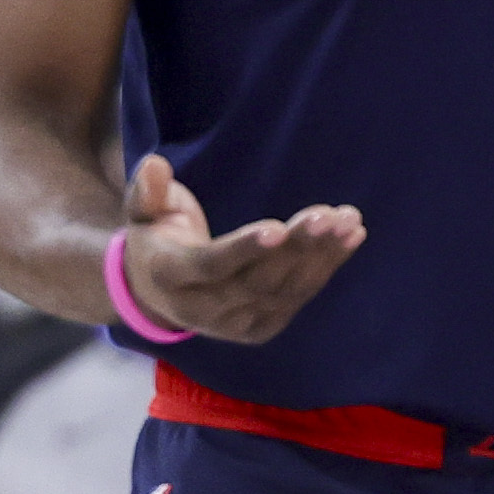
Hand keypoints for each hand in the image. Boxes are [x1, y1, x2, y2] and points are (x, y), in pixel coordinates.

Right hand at [115, 151, 365, 345]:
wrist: (159, 292)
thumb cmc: (155, 237)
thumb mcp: (141, 211)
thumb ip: (147, 190)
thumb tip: (155, 165)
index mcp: (171, 278)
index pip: (211, 266)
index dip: (245, 249)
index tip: (278, 227)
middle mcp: (204, 310)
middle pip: (256, 281)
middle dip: (296, 248)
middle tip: (328, 216)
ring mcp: (235, 325)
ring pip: (284, 292)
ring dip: (320, 256)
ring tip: (348, 220)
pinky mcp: (261, 328)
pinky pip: (298, 297)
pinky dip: (327, 267)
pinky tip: (352, 236)